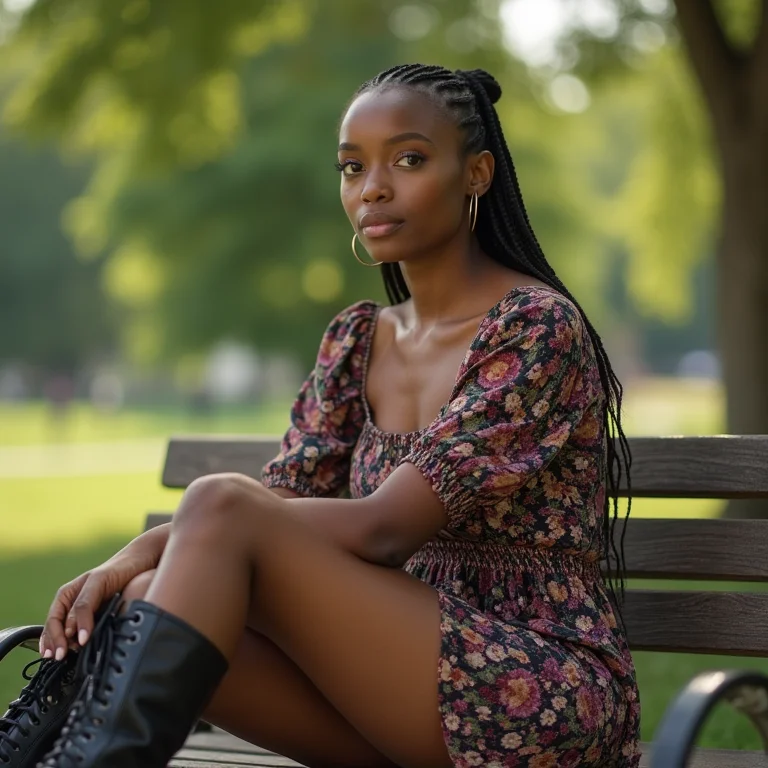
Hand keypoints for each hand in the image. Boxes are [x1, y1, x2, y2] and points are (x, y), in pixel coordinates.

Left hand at [40, 524, 169, 659]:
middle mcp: (74, 591)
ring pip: (65, 614)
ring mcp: (85, 584)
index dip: (48, 642)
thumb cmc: (127, 584)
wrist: (144, 558)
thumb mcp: (107, 607)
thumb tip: (80, 648)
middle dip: (53, 641)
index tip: (52, 659)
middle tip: (58, 658)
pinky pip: (84, 604)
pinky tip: (84, 637)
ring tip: (67, 652)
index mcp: (72, 598)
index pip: (53, 624)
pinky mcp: (98, 579)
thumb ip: (93, 622)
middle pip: (54, 620)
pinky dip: (82, 622)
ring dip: (64, 635)